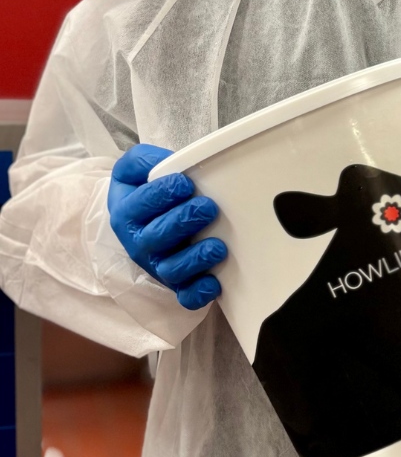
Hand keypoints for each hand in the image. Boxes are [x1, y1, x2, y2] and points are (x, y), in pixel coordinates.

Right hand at [108, 145, 226, 309]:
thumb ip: (142, 160)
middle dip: (183, 222)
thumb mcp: (135, 170)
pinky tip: (214, 283)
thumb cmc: (146, 191)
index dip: (162, 194)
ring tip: (218, 246)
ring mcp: (158, 265)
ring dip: (195, 259)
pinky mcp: (177, 284)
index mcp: (126, 212)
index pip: (139, 205)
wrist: (144, 220)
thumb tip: (163, 162)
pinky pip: (185, 296)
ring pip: (171, 270)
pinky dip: (198, 293)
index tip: (185, 183)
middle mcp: (138, 243)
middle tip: (208, 208)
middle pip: (156, 238)